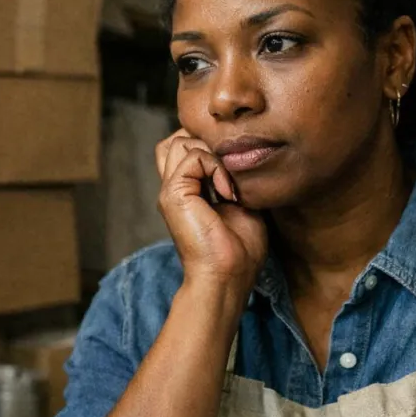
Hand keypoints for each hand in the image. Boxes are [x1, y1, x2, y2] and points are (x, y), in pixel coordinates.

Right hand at [155, 129, 266, 292]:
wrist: (228, 277)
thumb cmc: (240, 251)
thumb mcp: (243, 206)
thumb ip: (236, 181)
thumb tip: (245, 161)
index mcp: (189, 191)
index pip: (185, 148)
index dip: (210, 147)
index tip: (237, 171)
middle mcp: (176, 188)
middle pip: (175, 139)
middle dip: (206, 143)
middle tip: (229, 170)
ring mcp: (171, 190)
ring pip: (178, 141)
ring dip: (211, 154)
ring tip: (228, 183)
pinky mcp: (173, 194)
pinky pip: (192, 156)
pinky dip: (216, 167)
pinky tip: (227, 193)